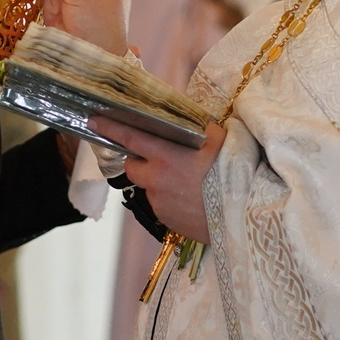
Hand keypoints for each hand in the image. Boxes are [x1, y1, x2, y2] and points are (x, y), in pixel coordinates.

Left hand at [93, 117, 223, 240]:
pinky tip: (190, 199)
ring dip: (158, 182)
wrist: (245, 211)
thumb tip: (188, 120)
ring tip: (186, 182)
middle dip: (139, 161)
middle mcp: (156, 180)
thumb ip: (197, 127)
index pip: (129, 137)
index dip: (110, 127)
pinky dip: (169, 200)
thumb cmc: (234, 170)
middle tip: (159, 158)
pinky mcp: (166, 220)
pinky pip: (160, 206)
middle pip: (132, 167)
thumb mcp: (218, 138)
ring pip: (148, 187)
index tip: (93, 120)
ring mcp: (160, 202)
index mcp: (166, 155)